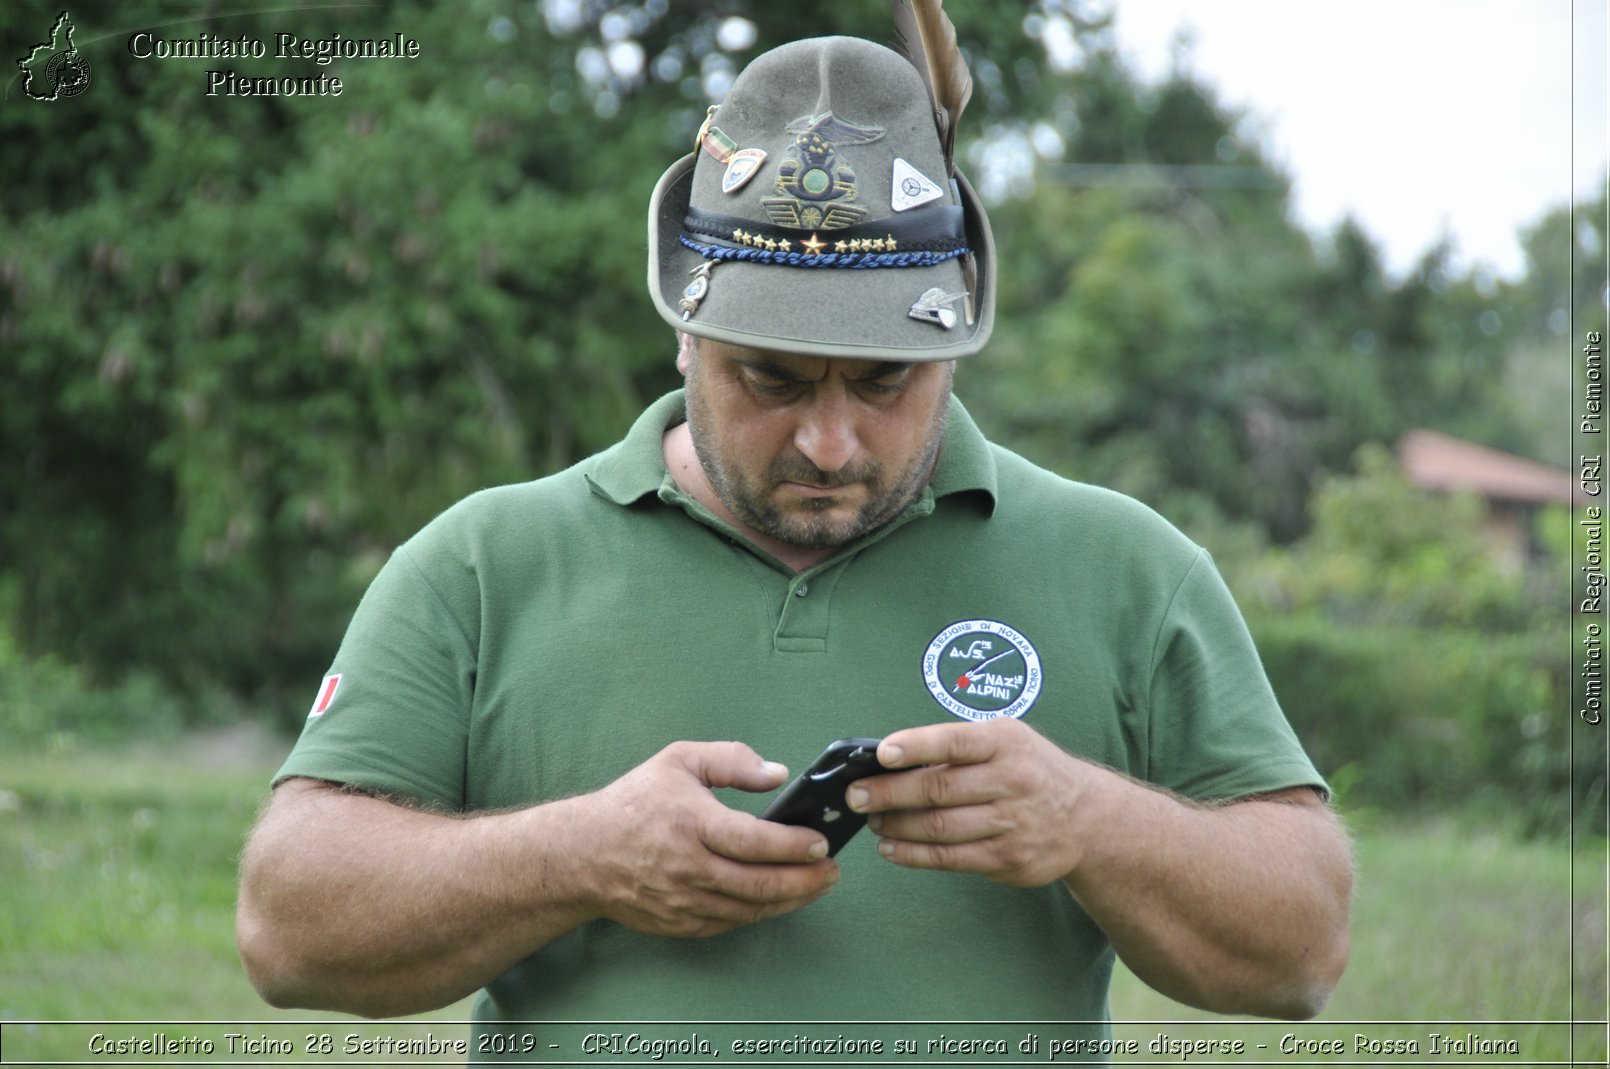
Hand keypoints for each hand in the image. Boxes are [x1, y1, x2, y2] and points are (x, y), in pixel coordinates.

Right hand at [568, 741, 839, 937]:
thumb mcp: (680, 760)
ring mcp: (683, 900)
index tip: (821, 842)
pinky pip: (731, 922)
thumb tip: (778, 774)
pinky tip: (780, 899)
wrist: (583, 853)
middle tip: (832, 870)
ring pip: (751, 909)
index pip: (753, 841)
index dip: (793, 845)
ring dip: (791, 900)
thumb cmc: (635, 801)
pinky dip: (761, 913)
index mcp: (691, 822)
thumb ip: (731, 760)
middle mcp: (688, 867)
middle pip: (760, 883)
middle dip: (806, 880)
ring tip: (817, 884)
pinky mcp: (679, 923)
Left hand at [845, 718, 1087, 887]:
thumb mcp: (1006, 740)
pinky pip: (949, 859)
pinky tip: (891, 848)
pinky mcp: (1009, 859)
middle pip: (939, 790)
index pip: (955, 742)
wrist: (1086, 817)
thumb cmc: (1030, 769)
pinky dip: (913, 855)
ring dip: (896, 826)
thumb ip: (958, 747)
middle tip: (856, 796)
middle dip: (888, 793)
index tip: (881, 753)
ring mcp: (1013, 823)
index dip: (916, 746)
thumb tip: (890, 760)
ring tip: (872, 821)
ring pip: (939, 828)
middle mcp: (1013, 781)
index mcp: (1006, 742)